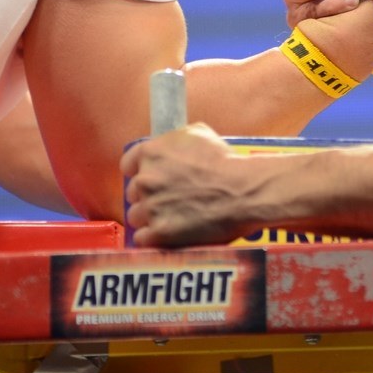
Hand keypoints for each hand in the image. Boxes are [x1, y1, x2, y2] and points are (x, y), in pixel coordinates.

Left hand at [123, 125, 258, 246]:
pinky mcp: (159, 233)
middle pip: (133, 193)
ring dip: (150, 219)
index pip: (128, 165)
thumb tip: (168, 144)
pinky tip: (168, 235)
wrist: (243, 191)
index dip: (140, 173)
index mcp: (151, 153)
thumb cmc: (226, 162)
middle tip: (169, 201)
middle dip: (148, 196)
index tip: (151, 180)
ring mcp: (150, 207)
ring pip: (136, 217)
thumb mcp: (199, 134)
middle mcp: (145, 179)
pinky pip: (142, 239)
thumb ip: (174, 139)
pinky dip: (153, 238)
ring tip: (172, 220)